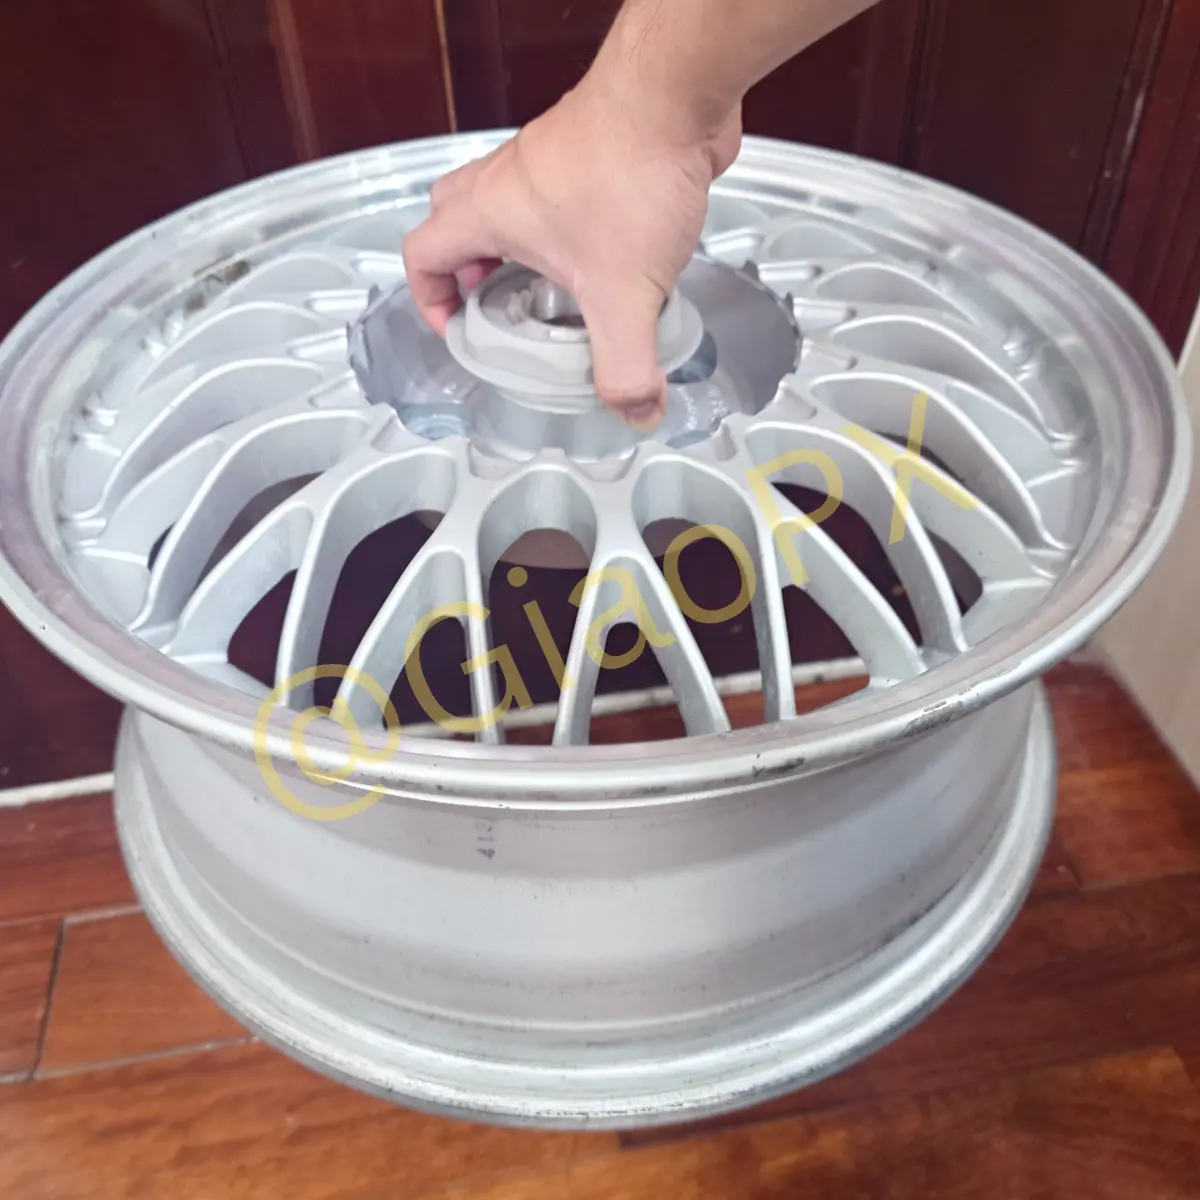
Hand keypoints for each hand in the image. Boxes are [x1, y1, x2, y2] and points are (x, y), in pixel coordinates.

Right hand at [402, 76, 741, 429]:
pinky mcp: (591, 151)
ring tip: (556, 288)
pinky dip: (567, 225)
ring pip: (507, 202)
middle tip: (499, 305)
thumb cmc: (630, 171)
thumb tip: (632, 411)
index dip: (429, 298)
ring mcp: (549, 160)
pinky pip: (557, 191)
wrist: (678, 95)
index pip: (423, 254)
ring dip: (519, 245)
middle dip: (468, 269)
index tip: (456, 329)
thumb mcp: (621, 294)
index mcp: (490, 212)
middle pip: (454, 220)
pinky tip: (609, 254)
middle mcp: (509, 179)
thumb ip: (625, 365)